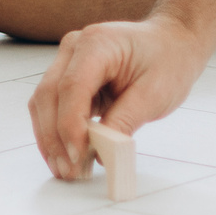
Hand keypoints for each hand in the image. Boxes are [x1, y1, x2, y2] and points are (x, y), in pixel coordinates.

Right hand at [28, 14, 212, 180]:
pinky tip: (65, 156)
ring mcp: (68, 60)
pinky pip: (53, 106)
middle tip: (68, 171)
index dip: (69, 124)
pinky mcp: (69, 76)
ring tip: (64, 170)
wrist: (172, 43)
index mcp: (97, 43)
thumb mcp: (154, 95)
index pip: (71, 87)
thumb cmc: (167, 61)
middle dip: (54, 137)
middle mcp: (75, 48)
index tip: (76, 156)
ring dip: (50, 138)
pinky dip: (55, 132)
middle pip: (48, 95)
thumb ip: (123, 122)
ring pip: (43, 102)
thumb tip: (99, 153)